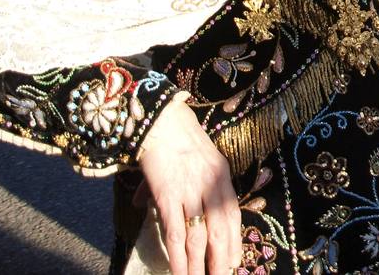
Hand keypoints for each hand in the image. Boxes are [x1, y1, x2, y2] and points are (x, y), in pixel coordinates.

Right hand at [136, 98, 241, 274]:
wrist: (160, 119)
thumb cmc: (173, 136)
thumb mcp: (189, 157)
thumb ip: (177, 183)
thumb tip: (144, 202)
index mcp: (221, 174)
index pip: (232, 213)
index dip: (234, 239)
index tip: (235, 261)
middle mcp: (211, 185)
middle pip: (220, 229)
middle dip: (221, 258)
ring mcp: (190, 191)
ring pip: (199, 237)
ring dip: (200, 265)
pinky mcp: (168, 197)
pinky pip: (175, 234)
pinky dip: (178, 257)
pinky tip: (181, 272)